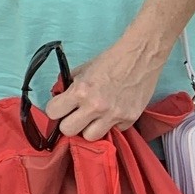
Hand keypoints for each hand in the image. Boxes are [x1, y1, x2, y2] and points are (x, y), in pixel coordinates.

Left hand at [45, 39, 161, 140]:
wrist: (141, 56)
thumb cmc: (112, 60)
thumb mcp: (83, 69)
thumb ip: (69, 86)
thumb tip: (60, 97)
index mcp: (81, 91)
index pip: (53, 112)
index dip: (55, 109)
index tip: (60, 108)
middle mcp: (96, 106)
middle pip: (68, 131)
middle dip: (69, 123)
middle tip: (75, 115)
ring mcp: (114, 115)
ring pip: (90, 137)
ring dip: (89, 128)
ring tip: (94, 117)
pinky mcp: (129, 119)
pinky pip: (113, 131)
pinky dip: (111, 124)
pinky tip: (114, 112)